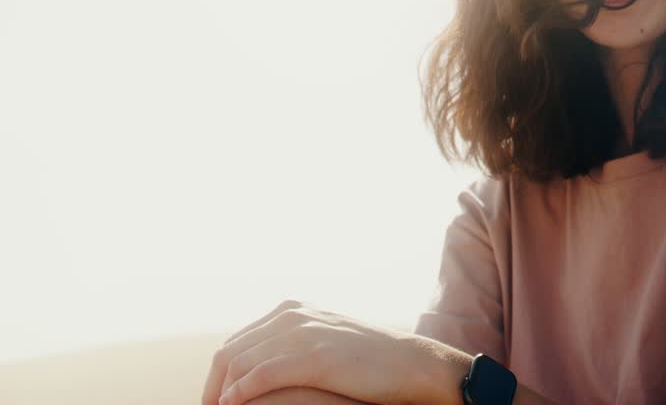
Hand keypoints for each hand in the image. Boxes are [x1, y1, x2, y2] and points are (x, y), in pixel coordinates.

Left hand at [202, 300, 470, 404]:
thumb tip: (264, 365)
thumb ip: (296, 343)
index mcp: (292, 310)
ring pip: (239, 363)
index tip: (216, 401)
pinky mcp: (312, 355)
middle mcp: (292, 315)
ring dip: (222, 393)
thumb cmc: (373, 360)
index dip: (218, 375)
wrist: (412, 363)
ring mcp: (302, 332)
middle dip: (214, 385)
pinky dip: (239, 393)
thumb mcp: (327, 341)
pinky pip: (259, 375)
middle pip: (230, 352)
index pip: (237, 341)